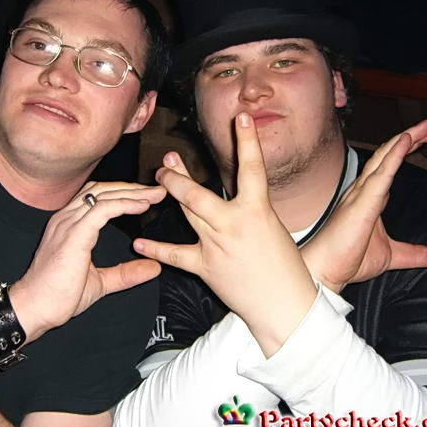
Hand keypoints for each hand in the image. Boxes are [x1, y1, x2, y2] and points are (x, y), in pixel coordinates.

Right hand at [10, 181, 165, 341]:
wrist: (35, 307)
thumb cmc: (58, 295)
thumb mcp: (100, 281)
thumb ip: (125, 273)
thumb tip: (153, 268)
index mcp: (69, 224)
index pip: (97, 197)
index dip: (123, 193)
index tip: (148, 197)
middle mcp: (67, 218)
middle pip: (102, 189)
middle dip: (132, 187)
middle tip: (158, 190)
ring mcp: (68, 223)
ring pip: (103, 195)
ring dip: (132, 192)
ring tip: (155, 195)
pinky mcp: (74, 233)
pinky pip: (102, 209)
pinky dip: (124, 204)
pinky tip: (141, 206)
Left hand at [134, 112, 316, 354]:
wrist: (285, 308)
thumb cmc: (287, 269)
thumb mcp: (275, 229)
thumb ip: (252, 210)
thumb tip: (241, 197)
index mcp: (258, 211)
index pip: (252, 168)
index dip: (247, 141)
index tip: (239, 118)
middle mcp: (233, 224)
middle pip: (198, 193)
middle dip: (178, 176)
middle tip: (167, 160)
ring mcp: (217, 245)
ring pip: (187, 213)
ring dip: (171, 193)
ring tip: (158, 177)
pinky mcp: (206, 267)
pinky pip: (175, 255)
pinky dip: (156, 249)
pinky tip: (139, 242)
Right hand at [302, 120, 426, 292]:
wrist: (327, 271)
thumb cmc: (348, 260)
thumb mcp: (391, 256)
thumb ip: (413, 254)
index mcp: (369, 198)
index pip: (390, 166)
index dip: (407, 150)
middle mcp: (363, 190)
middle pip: (388, 155)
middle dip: (410, 138)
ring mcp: (361, 193)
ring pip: (385, 158)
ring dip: (405, 139)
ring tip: (425, 127)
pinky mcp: (362, 202)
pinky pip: (381, 174)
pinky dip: (394, 156)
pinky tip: (406, 142)